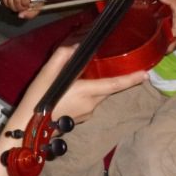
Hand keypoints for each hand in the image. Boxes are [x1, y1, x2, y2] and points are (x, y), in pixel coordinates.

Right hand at [1, 0, 43, 19]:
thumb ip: (30, 13)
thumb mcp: (38, 8)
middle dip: (19, 7)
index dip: (24, 4)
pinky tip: (13, 5)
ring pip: (9, 0)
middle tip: (23, 8)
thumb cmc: (37, 0)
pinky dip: (7, 4)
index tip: (28, 7)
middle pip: (15, 0)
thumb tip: (19, 15)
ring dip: (13, 7)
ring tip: (19, 6)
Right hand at [19, 45, 147, 122]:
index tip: (146, 74)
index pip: (115, 84)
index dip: (131, 79)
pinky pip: (88, 103)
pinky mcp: (80, 119)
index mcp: (87, 92)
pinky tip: (68, 94)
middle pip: (106, 88)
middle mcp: (91, 104)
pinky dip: (84, 95)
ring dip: (92, 87)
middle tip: (96, 69)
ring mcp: (87, 114)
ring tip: (73, 82)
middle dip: (106, 78)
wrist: (29, 129)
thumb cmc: (38, 100)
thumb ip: (62, 57)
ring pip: (96, 96)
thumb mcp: (47, 74)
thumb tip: (75, 47)